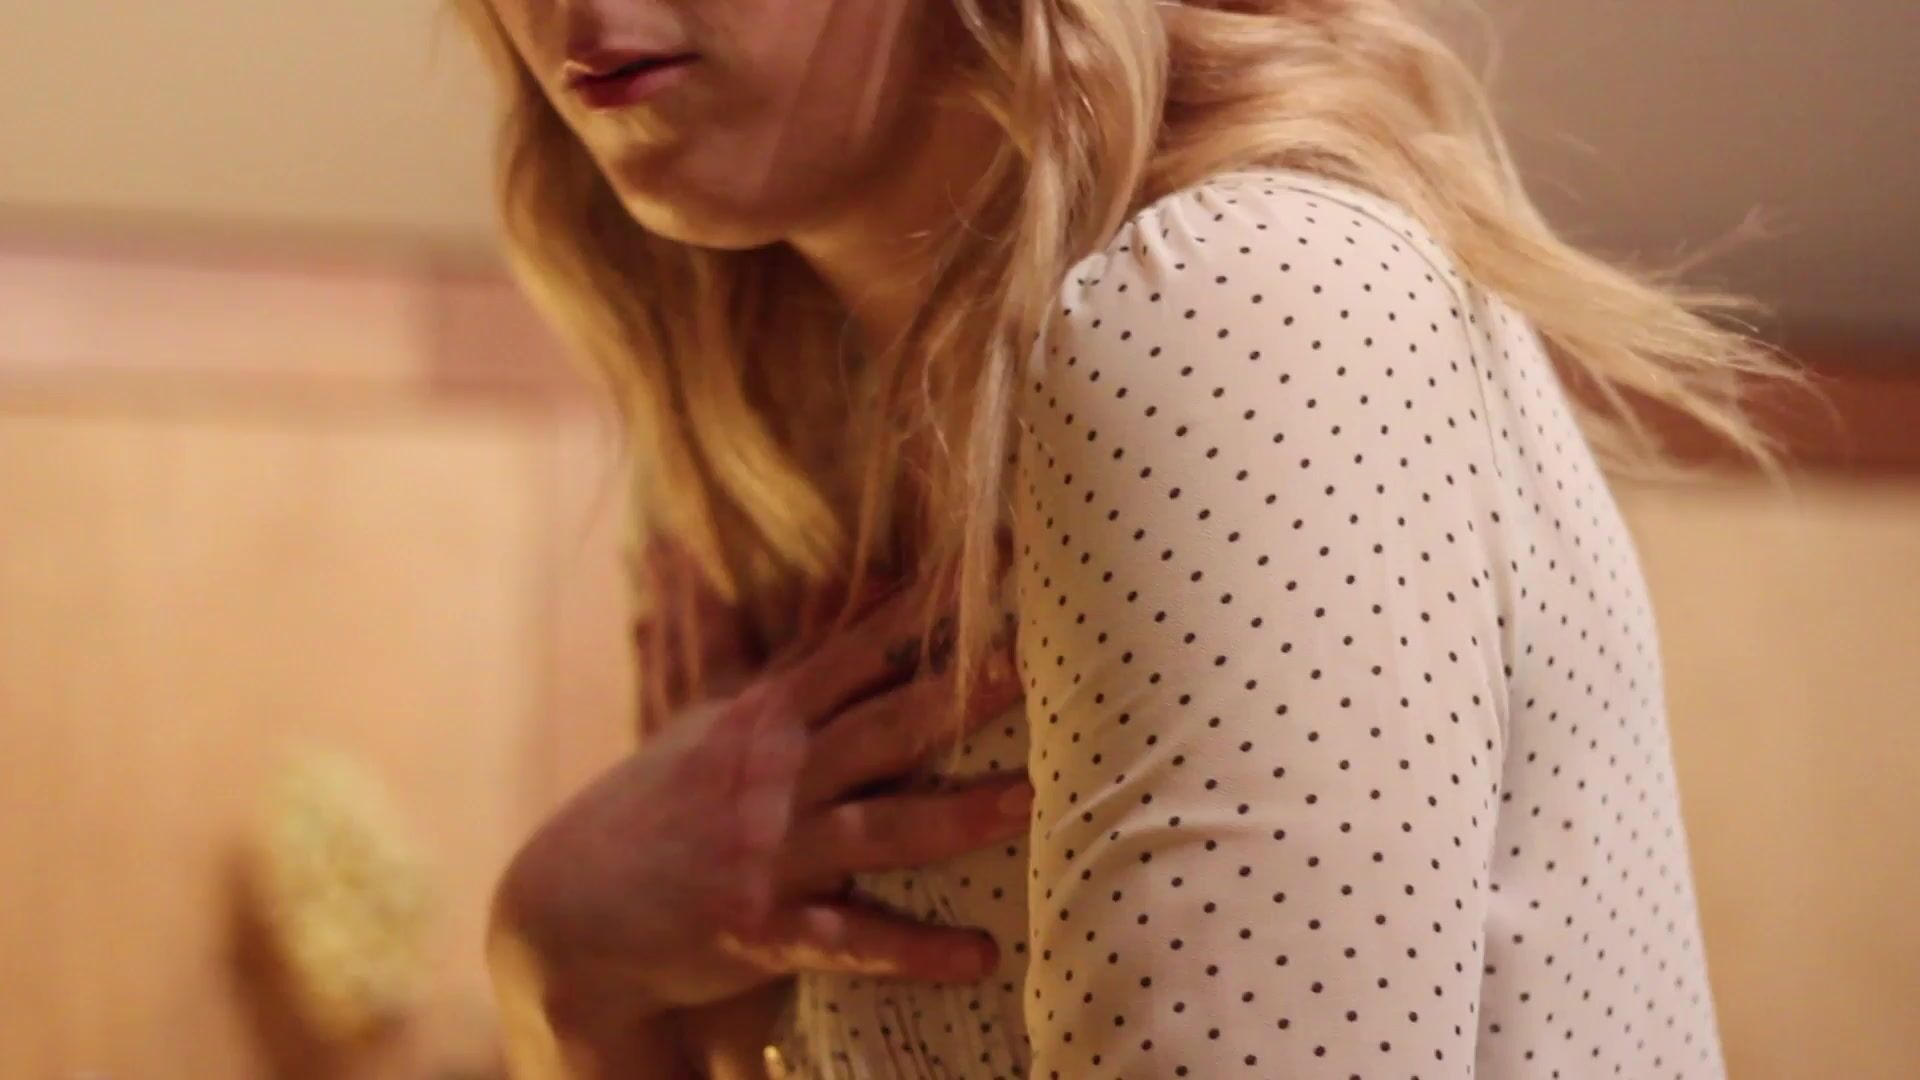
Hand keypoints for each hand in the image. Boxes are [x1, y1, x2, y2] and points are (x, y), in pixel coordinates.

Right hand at [491, 577, 1028, 1051]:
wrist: (571, 913)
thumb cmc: (660, 806)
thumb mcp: (717, 723)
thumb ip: (794, 662)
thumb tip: (855, 585)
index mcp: (765, 720)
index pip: (855, 652)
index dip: (919, 612)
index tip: (983, 572)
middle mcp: (771, 778)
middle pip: (877, 728)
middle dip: (951, 698)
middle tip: (1023, 668)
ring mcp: (768, 854)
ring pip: (877, 830)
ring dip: (955, 818)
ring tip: (1026, 801)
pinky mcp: (763, 932)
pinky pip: (851, 941)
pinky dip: (916, 952)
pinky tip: (981, 956)